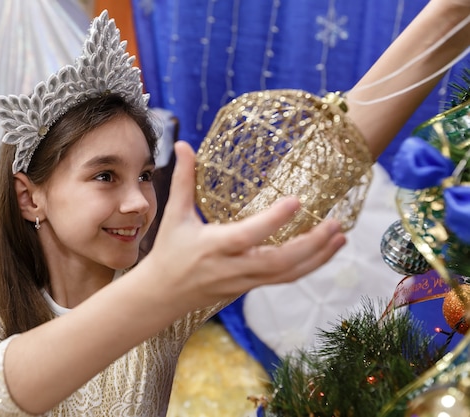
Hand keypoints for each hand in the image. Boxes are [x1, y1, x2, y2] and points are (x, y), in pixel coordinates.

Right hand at [143, 141, 345, 312]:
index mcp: (213, 246)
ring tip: (340, 237)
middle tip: (334, 224)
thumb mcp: (174, 215)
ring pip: (287, 274)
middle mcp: (232, 267)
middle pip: (278, 262)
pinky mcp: (250, 287)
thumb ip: (184, 180)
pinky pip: (284, 279)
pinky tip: (324, 251)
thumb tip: (183, 145)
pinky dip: (308, 266)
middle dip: (311, 246)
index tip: (297, 201)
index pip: (248, 235)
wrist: (163, 294)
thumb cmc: (169, 252)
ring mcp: (244, 281)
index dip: (273, 220)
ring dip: (317, 258)